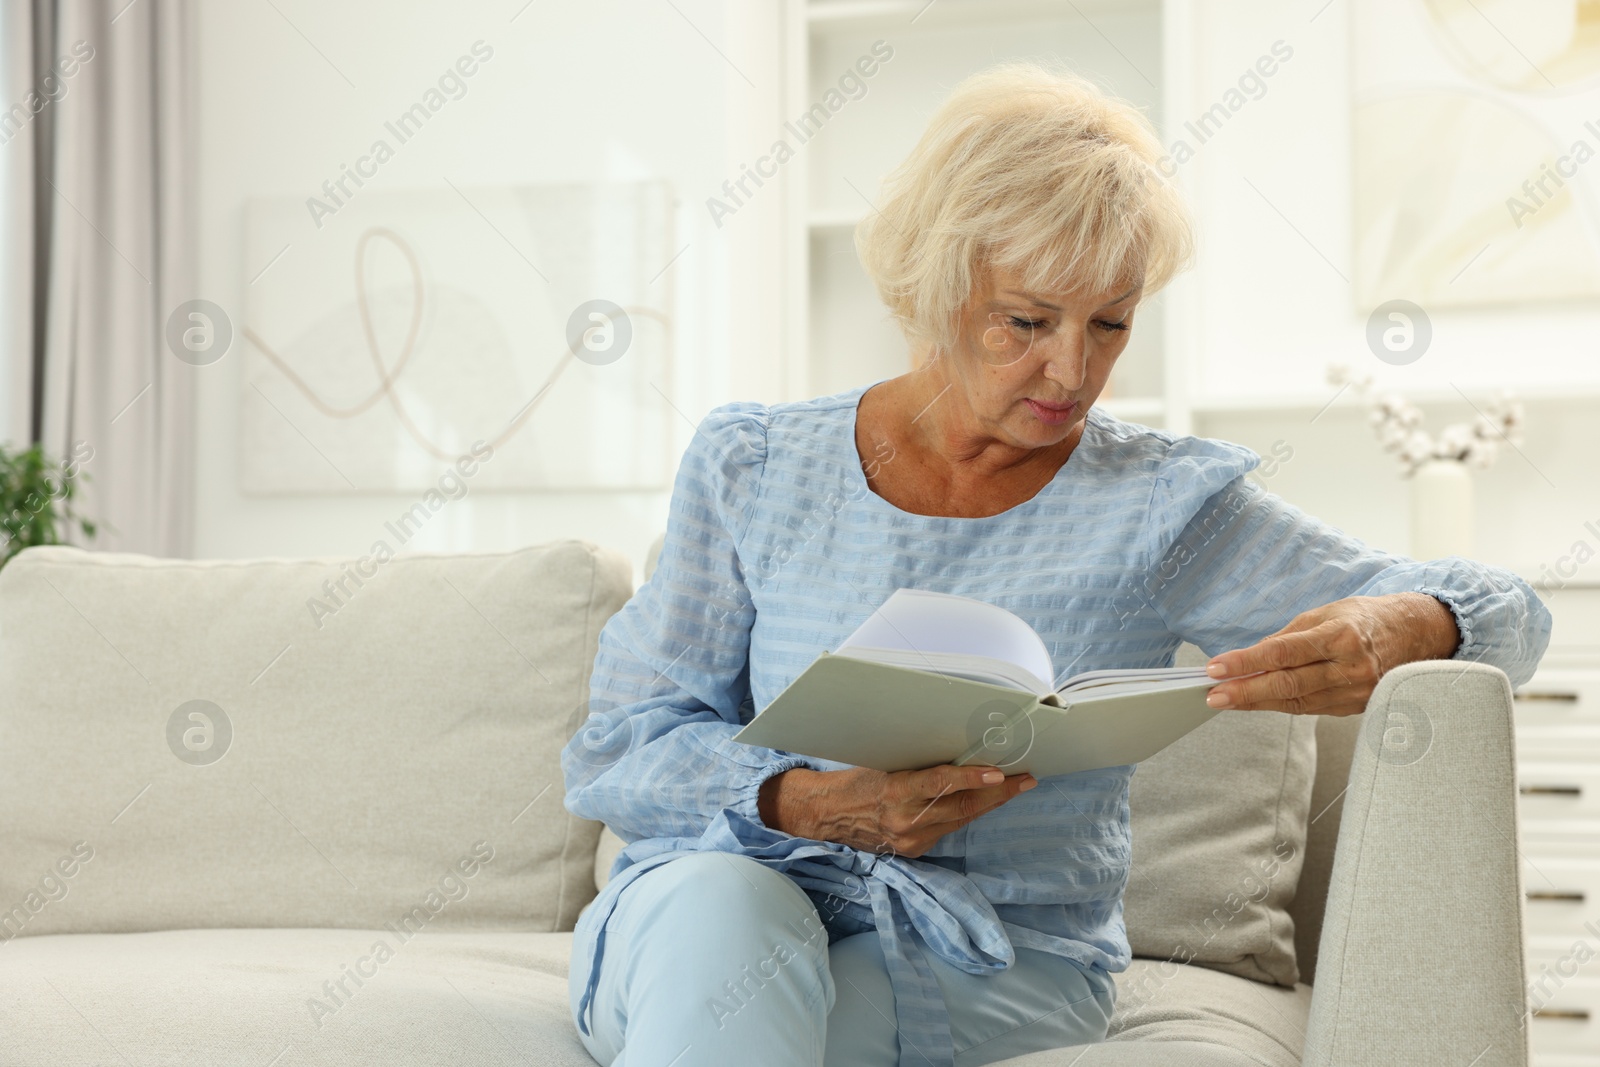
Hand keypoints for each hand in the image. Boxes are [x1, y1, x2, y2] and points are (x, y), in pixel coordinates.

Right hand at [757, 764, 1036, 857]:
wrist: (826, 816)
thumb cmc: (854, 779)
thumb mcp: (883, 764)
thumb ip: (918, 766)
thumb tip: (957, 753)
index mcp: (894, 792)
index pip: (940, 784)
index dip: (972, 779)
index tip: (1000, 773)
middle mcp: (906, 821)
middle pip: (962, 807)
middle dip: (999, 793)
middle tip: (1026, 779)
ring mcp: (912, 840)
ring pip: (961, 819)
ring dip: (990, 804)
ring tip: (1015, 788)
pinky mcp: (914, 851)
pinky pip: (948, 829)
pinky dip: (966, 813)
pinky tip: (983, 803)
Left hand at [1202, 593, 1459, 716]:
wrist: (1415, 635)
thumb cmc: (1364, 619)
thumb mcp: (1325, 614)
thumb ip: (1287, 637)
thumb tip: (1251, 657)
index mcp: (1341, 636)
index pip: (1283, 653)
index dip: (1246, 662)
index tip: (1215, 668)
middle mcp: (1351, 668)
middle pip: (1288, 685)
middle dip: (1245, 691)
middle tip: (1213, 695)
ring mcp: (1356, 692)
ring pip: (1296, 702)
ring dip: (1257, 703)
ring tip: (1227, 700)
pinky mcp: (1356, 707)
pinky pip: (1310, 708)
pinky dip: (1281, 705)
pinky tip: (1257, 702)